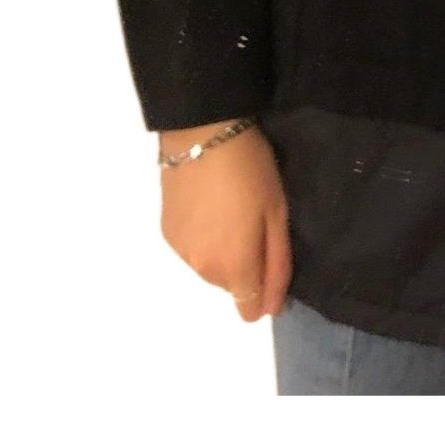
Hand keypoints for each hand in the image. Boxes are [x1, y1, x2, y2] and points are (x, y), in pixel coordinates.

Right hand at [158, 123, 291, 321]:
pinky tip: (207, 206)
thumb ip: (277, 266)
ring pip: (208, 268)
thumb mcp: (277, 213)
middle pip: (229, 286)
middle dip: (243, 265)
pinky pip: (190, 249)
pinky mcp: (166, 232)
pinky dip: (201, 237)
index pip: (248, 310)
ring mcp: (180, 252)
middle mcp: (202, 269)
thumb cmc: (251, 171)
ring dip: (220, 252)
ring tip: (229, 211)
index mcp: (234, 267)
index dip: (263, 296)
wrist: (202, 133)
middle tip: (252, 223)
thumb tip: (272, 308)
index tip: (270, 263)